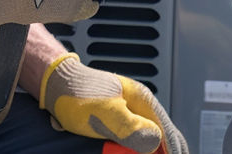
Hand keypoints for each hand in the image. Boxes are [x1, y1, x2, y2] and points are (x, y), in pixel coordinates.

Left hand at [40, 53, 187, 153]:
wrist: (57, 85)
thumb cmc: (79, 96)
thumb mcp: (105, 113)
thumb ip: (130, 127)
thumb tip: (157, 142)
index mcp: (143, 101)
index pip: (167, 133)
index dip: (173, 151)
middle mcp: (140, 107)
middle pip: (162, 137)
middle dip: (166, 151)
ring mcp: (129, 114)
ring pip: (149, 140)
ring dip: (152, 151)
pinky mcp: (117, 122)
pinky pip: (133, 140)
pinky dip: (138, 150)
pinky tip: (135, 153)